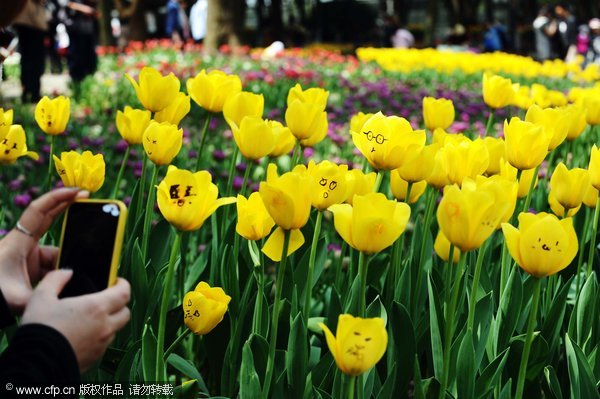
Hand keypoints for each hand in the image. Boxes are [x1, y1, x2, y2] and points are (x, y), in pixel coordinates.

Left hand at [0, 188, 87, 314]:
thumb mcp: (21, 298)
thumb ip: (48, 294)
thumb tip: (73, 288)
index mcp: (18, 242)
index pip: (39, 211)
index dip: (58, 197)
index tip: (78, 192)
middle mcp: (23, 243)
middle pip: (49, 218)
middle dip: (69, 209)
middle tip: (91, 204)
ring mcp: (27, 254)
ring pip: (55, 250)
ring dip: (67, 260)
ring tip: (79, 271)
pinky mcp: (30, 265)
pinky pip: (52, 263)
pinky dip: (60, 271)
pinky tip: (68, 282)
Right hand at [21, 270, 130, 371]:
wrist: (34, 364)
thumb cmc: (40, 328)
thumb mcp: (41, 297)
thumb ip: (56, 279)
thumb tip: (67, 272)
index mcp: (96, 308)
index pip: (124, 293)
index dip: (123, 284)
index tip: (116, 281)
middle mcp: (104, 326)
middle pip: (125, 313)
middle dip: (119, 304)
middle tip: (105, 300)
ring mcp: (101, 344)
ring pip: (115, 330)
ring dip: (109, 322)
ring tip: (91, 319)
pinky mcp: (95, 359)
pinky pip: (103, 345)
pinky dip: (98, 338)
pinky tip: (82, 336)